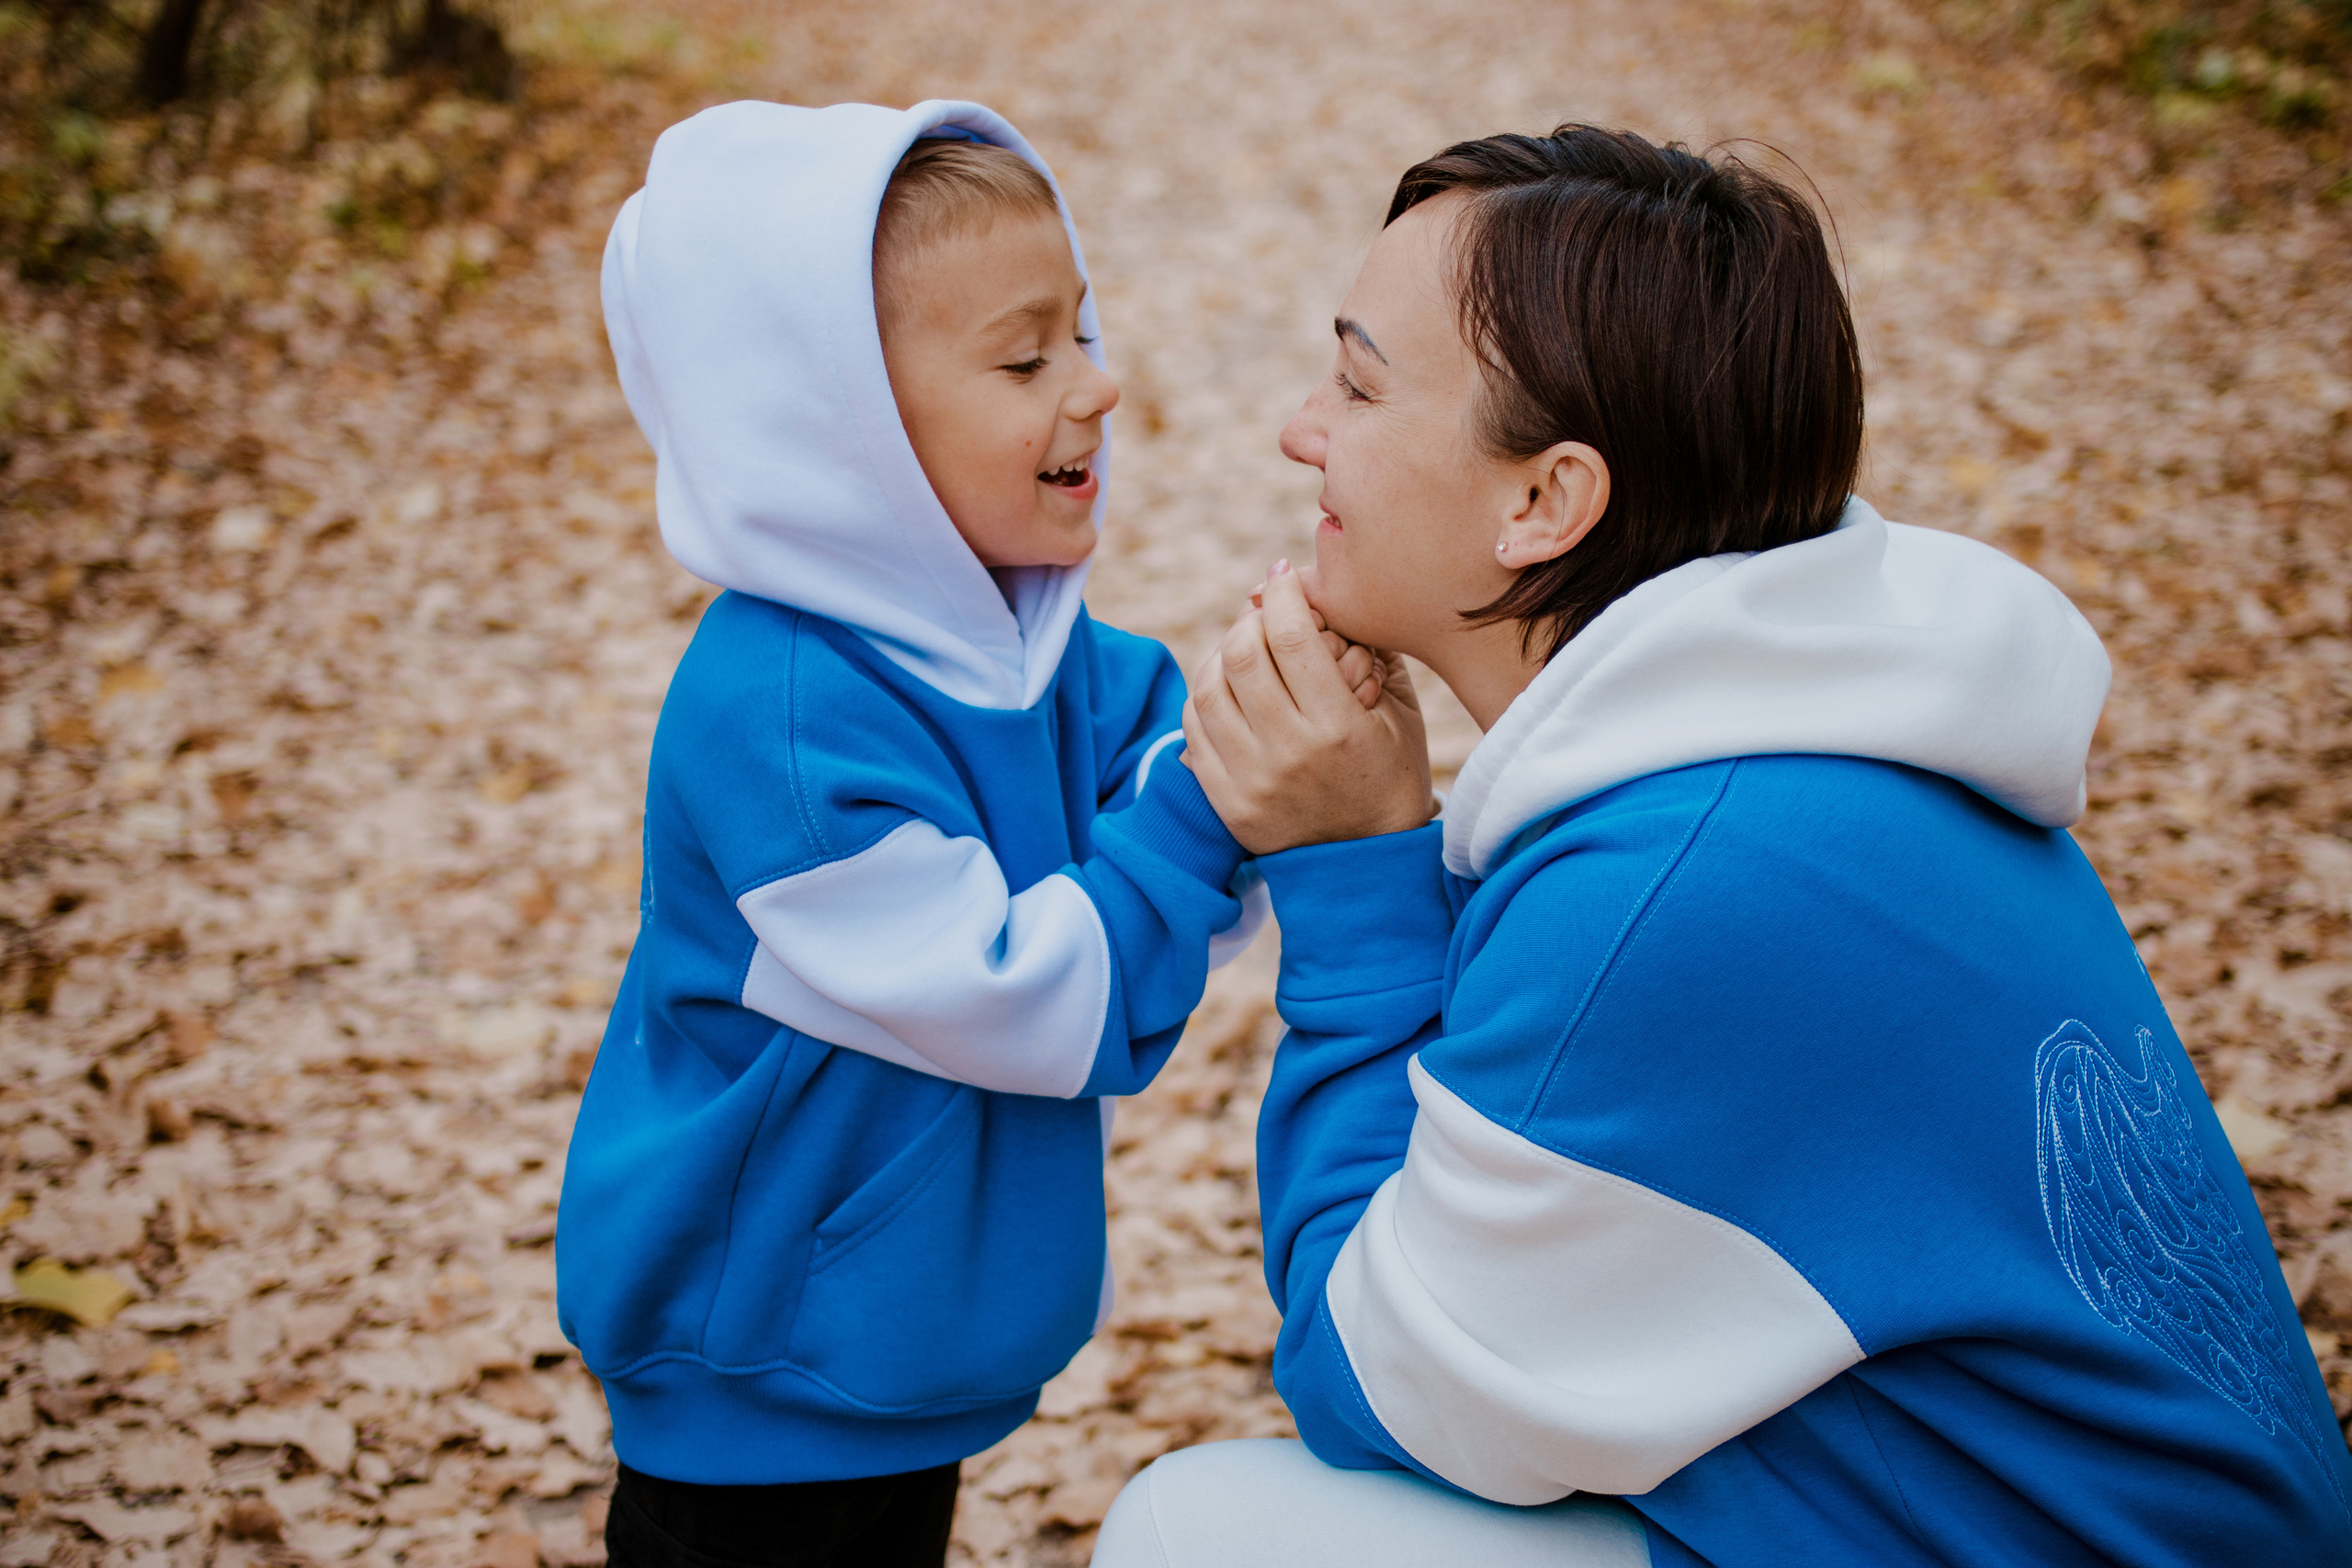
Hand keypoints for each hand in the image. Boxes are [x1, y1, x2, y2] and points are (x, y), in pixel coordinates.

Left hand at [1183, 562, 1433, 855]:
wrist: (1369, 860)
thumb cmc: (1391, 771)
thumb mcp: (1400, 708)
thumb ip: (1367, 644)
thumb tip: (1313, 588)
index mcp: (1338, 726)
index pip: (1289, 636)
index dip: (1281, 592)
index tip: (1282, 575)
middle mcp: (1288, 754)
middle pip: (1240, 655)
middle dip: (1249, 619)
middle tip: (1263, 613)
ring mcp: (1250, 781)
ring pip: (1207, 689)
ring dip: (1221, 654)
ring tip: (1244, 648)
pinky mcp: (1226, 802)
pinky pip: (1194, 730)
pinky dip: (1206, 696)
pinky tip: (1229, 688)